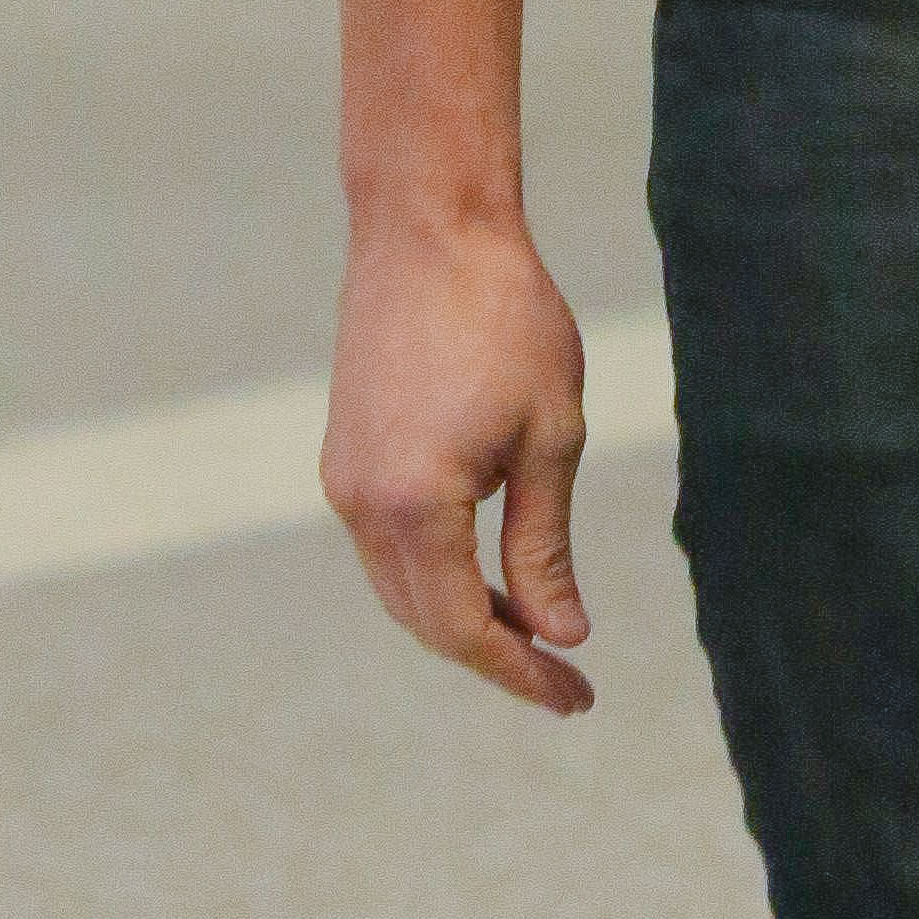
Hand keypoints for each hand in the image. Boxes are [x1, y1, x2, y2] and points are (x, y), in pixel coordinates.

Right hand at [320, 211, 595, 710]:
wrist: (429, 223)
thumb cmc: (504, 316)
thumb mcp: (548, 433)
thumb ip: (546, 545)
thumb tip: (560, 633)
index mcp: (414, 506)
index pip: (462, 630)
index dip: (519, 672)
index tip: (575, 695)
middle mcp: (361, 506)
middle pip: (424, 620)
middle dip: (494, 652)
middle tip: (565, 673)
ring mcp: (342, 479)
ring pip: (400, 585)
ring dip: (460, 614)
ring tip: (533, 627)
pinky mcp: (344, 452)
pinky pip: (386, 542)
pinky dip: (433, 570)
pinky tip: (484, 564)